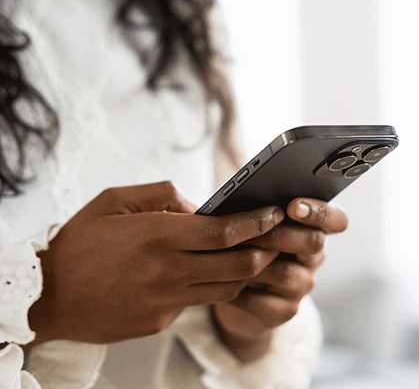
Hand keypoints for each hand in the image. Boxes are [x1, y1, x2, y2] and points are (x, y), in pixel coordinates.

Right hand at [27, 181, 283, 346]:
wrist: (46, 297)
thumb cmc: (78, 244)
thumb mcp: (112, 201)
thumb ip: (161, 195)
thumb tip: (197, 206)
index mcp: (157, 236)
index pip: (224, 232)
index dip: (256, 222)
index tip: (274, 213)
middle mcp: (167, 271)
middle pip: (237, 265)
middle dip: (264, 250)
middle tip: (272, 238)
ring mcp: (166, 301)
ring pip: (226, 288)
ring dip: (243, 272)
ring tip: (247, 255)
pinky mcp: (160, 321)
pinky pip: (198, 302)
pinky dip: (211, 287)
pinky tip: (204, 274)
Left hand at [212, 198, 347, 361]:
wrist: (231, 291)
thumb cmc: (242, 245)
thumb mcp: (253, 224)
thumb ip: (259, 211)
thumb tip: (248, 197)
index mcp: (313, 229)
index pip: (337, 220)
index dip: (320, 212)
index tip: (293, 206)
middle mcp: (313, 258)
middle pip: (314, 243)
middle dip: (280, 234)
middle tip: (252, 231)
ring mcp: (302, 286)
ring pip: (286, 273)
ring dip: (255, 262)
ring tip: (229, 254)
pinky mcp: (284, 312)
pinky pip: (264, 301)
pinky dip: (241, 291)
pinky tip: (223, 281)